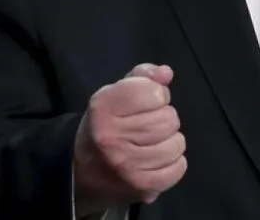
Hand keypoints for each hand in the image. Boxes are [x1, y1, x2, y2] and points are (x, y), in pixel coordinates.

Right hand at [72, 63, 186, 215]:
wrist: (81, 171)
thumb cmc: (106, 125)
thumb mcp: (116, 93)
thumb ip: (142, 76)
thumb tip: (166, 73)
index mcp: (104, 107)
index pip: (154, 92)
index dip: (157, 95)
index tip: (147, 102)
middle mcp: (112, 136)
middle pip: (168, 119)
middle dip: (164, 118)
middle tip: (149, 125)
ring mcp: (127, 164)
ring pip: (176, 143)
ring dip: (170, 141)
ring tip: (152, 143)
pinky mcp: (140, 186)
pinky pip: (178, 168)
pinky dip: (173, 163)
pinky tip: (157, 160)